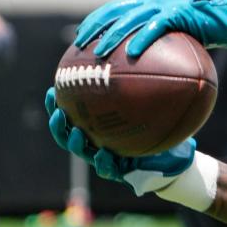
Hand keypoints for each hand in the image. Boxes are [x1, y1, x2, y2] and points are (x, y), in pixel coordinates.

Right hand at [45, 87, 195, 194]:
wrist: (174, 156)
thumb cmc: (160, 128)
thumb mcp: (151, 104)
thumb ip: (140, 87)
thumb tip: (136, 55)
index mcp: (99, 127)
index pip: (72, 115)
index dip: (57, 105)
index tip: (52, 90)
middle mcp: (98, 141)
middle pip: (68, 134)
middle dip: (58, 124)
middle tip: (57, 112)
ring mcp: (106, 158)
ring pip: (82, 152)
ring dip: (74, 142)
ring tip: (74, 131)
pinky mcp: (119, 172)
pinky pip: (107, 169)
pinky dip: (103, 161)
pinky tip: (104, 152)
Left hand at [75, 0, 226, 57]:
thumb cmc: (205, 30)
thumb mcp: (178, 35)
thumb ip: (160, 42)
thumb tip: (143, 66)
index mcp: (151, 1)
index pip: (116, 7)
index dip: (96, 20)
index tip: (80, 35)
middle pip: (116, 10)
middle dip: (95, 27)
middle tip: (79, 44)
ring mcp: (166, 5)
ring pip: (131, 18)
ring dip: (113, 35)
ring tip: (100, 52)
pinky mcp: (179, 13)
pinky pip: (156, 27)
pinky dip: (142, 39)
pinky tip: (132, 53)